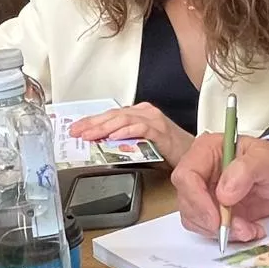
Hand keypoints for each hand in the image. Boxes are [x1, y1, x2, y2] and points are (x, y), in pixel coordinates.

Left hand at [67, 102, 193, 163]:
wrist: (192, 155)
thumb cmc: (167, 151)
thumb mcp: (139, 144)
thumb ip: (122, 142)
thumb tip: (99, 146)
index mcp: (139, 113)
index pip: (110, 115)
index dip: (91, 121)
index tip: (75, 128)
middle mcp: (145, 112)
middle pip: (113, 114)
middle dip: (92, 123)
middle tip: (76, 132)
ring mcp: (154, 120)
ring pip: (123, 119)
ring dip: (104, 128)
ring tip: (90, 135)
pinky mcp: (161, 130)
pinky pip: (140, 128)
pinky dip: (126, 132)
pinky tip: (114, 137)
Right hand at [171, 134, 268, 242]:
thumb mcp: (266, 160)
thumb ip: (245, 170)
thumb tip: (224, 193)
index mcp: (206, 151)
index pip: (186, 175)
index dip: (196, 200)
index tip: (216, 218)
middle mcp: (199, 172)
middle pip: (186, 202)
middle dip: (211, 221)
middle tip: (238, 228)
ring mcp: (202, 193)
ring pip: (195, 219)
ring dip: (221, 231)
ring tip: (248, 228)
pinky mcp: (210, 211)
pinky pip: (208, 230)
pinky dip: (228, 235)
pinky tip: (247, 229)